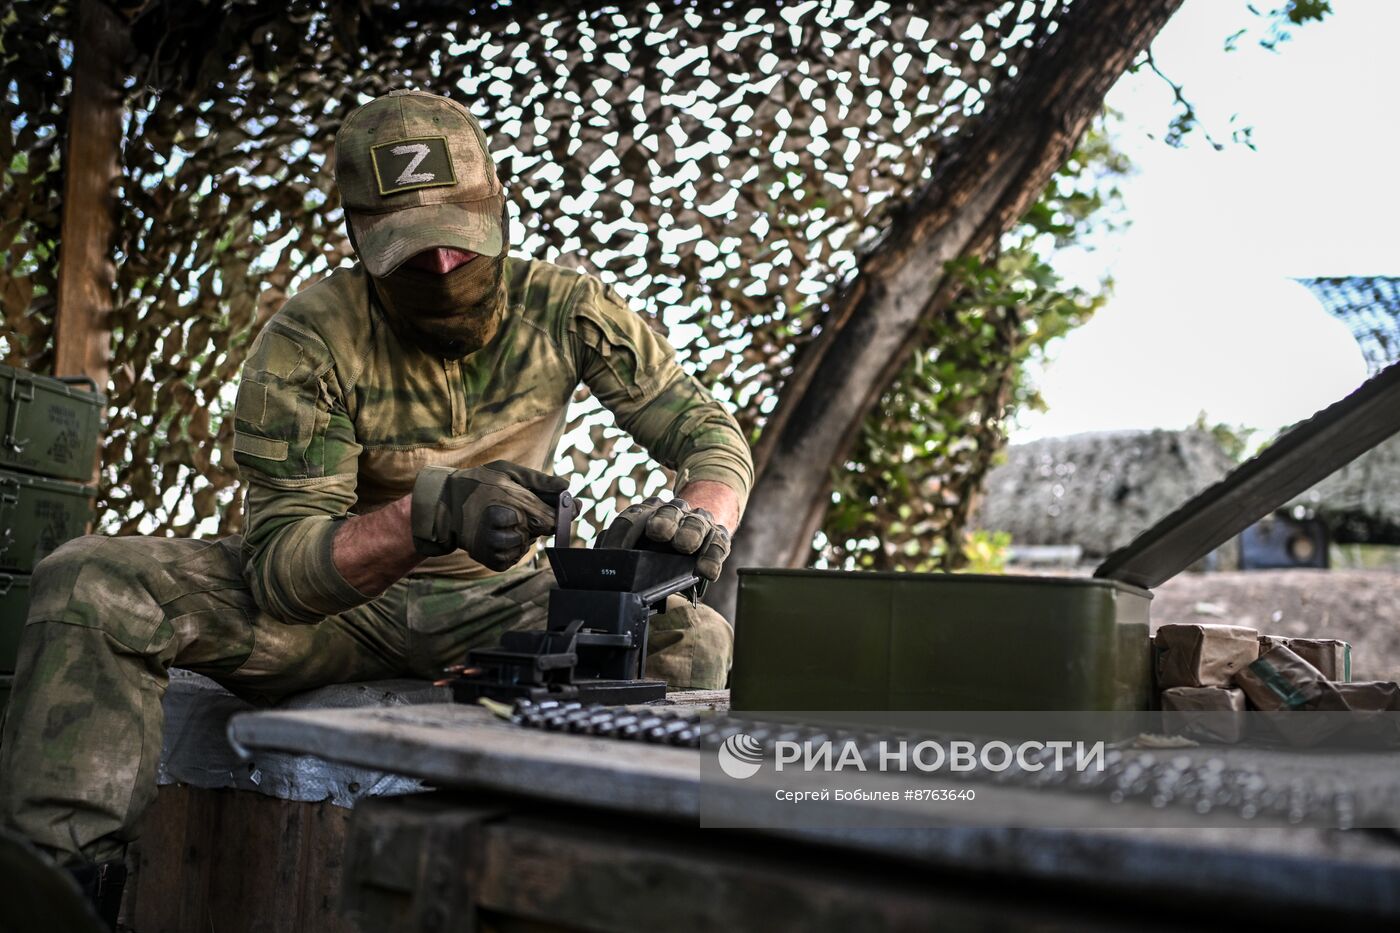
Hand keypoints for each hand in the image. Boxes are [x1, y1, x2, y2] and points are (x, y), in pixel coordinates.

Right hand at [411, 460, 567, 568]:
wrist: (443, 506)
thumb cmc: (478, 484)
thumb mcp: (507, 471)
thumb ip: (539, 480)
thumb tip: (567, 486)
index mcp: (510, 501)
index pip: (550, 519)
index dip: (560, 514)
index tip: (565, 507)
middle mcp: (503, 526)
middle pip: (540, 532)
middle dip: (537, 522)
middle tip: (520, 510)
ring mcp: (496, 546)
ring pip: (527, 545)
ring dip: (522, 534)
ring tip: (503, 522)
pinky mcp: (491, 560)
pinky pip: (514, 558)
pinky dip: (511, 548)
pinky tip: (498, 534)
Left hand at [597, 496, 730, 581]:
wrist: (695, 533)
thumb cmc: (658, 546)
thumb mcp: (638, 544)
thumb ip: (621, 551)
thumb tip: (601, 564)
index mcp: (646, 512)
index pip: (631, 518)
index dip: (622, 535)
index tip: (615, 553)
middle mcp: (673, 512)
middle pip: (666, 513)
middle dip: (661, 521)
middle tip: (656, 531)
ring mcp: (697, 522)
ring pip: (695, 523)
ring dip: (689, 533)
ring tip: (684, 545)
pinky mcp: (719, 536)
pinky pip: (718, 544)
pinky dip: (712, 558)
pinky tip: (707, 571)